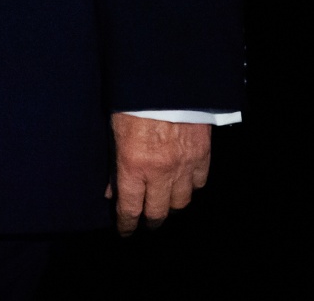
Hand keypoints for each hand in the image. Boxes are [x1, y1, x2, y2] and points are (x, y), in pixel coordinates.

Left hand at [106, 112, 211, 234]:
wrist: (167, 81)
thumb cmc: (133, 101)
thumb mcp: (113, 131)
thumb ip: (112, 163)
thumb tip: (111, 189)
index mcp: (134, 166)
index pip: (130, 208)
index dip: (127, 224)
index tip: (125, 231)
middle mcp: (161, 172)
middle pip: (159, 211)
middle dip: (150, 220)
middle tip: (146, 222)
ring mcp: (185, 166)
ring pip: (182, 202)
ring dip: (171, 204)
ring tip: (165, 203)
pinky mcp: (203, 156)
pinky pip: (200, 183)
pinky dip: (191, 187)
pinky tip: (184, 183)